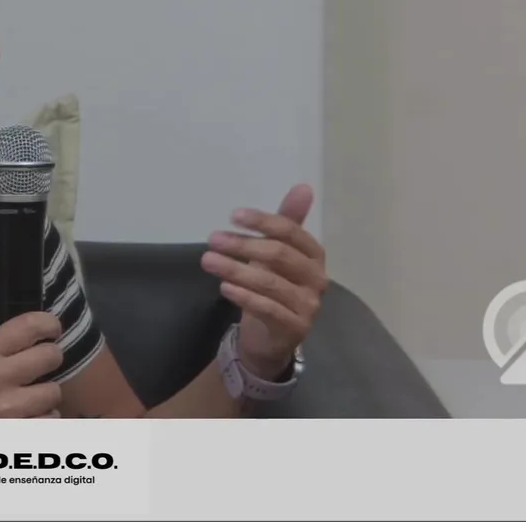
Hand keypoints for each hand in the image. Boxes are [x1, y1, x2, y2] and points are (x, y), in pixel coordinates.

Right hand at [0, 311, 64, 418]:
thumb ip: (2, 348)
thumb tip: (42, 336)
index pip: (30, 325)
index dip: (49, 324)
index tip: (52, 331)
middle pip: (51, 356)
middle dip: (48, 361)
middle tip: (37, 369)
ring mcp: (9, 409)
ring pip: (54, 391)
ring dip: (45, 396)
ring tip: (28, 400)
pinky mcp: (19, 435)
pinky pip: (51, 420)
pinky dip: (43, 420)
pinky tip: (27, 420)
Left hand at [201, 184, 327, 378]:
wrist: (272, 338)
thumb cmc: (274, 287)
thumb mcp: (276, 253)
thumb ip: (286, 223)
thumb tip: (303, 187)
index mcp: (314, 255)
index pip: (291, 232)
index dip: (263, 221)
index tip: (233, 215)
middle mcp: (317, 279)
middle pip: (280, 255)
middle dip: (243, 245)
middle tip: (213, 239)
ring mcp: (309, 306)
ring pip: (270, 283)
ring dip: (235, 269)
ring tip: (208, 260)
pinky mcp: (295, 328)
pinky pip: (268, 309)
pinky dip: (245, 296)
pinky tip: (224, 287)